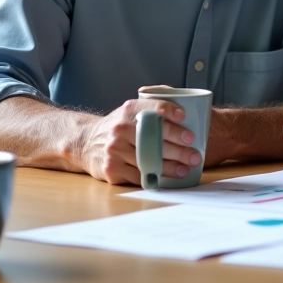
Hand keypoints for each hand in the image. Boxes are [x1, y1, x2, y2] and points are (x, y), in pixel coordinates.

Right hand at [73, 98, 200, 185]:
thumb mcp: (131, 110)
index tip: (186, 119)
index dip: (171, 114)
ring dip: (172, 166)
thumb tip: (186, 105)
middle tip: (196, 153)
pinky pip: (139, 175)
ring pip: (149, 159)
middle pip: (155, 138)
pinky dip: (157, 177)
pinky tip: (171, 177)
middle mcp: (121, 128)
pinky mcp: (112, 168)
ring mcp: (115, 149)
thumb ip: (154, 107)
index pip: (155, 109)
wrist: (86, 143)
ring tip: (188, 167)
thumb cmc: (120, 127)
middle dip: (179, 147)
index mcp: (130, 109)